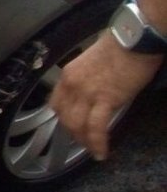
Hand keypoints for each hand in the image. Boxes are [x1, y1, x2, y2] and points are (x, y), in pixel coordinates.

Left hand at [49, 33, 162, 159]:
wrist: (135, 38)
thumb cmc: (121, 46)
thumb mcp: (93, 62)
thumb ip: (87, 78)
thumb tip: (93, 91)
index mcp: (68, 74)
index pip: (56, 102)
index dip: (62, 117)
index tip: (70, 126)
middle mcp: (72, 85)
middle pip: (64, 117)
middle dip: (72, 133)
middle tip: (83, 141)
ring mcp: (87, 93)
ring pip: (77, 125)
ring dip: (84, 141)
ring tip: (92, 150)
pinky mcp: (106, 99)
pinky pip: (96, 127)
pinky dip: (97, 142)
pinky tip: (101, 152)